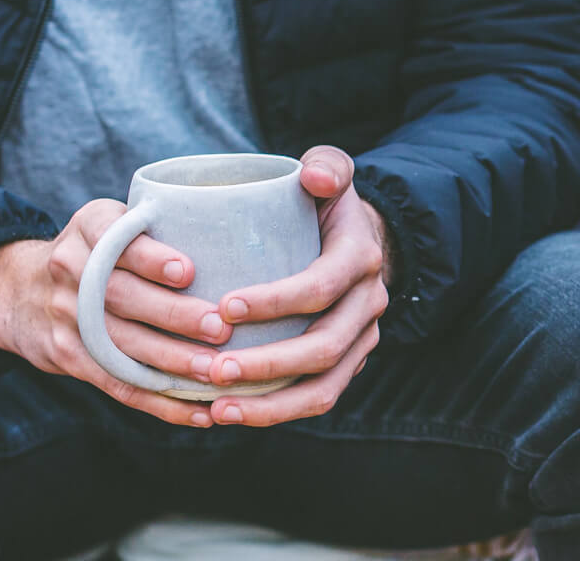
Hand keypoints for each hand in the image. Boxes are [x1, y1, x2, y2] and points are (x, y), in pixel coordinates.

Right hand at [0, 200, 232, 426]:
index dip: (150, 258)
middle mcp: (71, 269)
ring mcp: (67, 316)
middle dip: (173, 315)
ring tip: (215, 371)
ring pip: (122, 345)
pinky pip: (118, 384)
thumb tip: (231, 240)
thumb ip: (153, 227)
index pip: (116, 241)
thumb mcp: (110, 221)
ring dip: (171, 362)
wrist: (17, 291)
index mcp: (89, 228)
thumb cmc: (95, 251)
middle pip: (122, 297)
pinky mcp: (70, 357)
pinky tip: (198, 412)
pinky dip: (160, 403)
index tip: (187, 271)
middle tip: (219, 328)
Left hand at [202, 145, 390, 426]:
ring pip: (323, 387)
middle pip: (324, 348)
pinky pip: (316, 399)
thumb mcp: (331, 171)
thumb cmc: (325, 204)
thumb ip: (327, 164)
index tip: (224, 306)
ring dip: (270, 404)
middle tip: (211, 368)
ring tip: (217, 408)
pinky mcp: (346, 365)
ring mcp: (360, 340)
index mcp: (361, 259)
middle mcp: (368, 305)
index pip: (321, 286)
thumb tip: (313, 178)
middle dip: (266, 363)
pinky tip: (227, 414)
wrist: (358, 239)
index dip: (276, 301)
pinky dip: (274, 413)